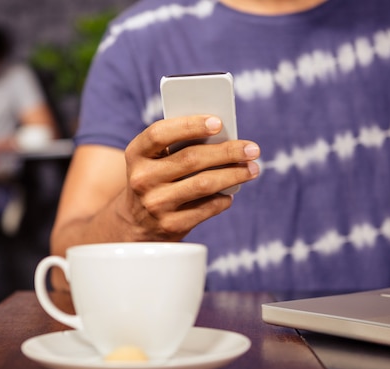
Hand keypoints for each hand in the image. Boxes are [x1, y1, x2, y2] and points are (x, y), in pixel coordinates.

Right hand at [119, 115, 259, 240]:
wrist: (136, 224)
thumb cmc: (156, 180)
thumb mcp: (154, 161)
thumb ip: (179, 146)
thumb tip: (224, 139)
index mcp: (136, 155)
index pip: (160, 134)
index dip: (189, 125)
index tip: (218, 122)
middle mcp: (142, 179)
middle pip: (191, 159)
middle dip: (227, 152)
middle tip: (252, 148)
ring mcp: (156, 204)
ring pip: (204, 184)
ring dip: (234, 175)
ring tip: (252, 169)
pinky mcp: (170, 225)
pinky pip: (207, 207)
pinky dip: (224, 199)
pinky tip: (230, 193)